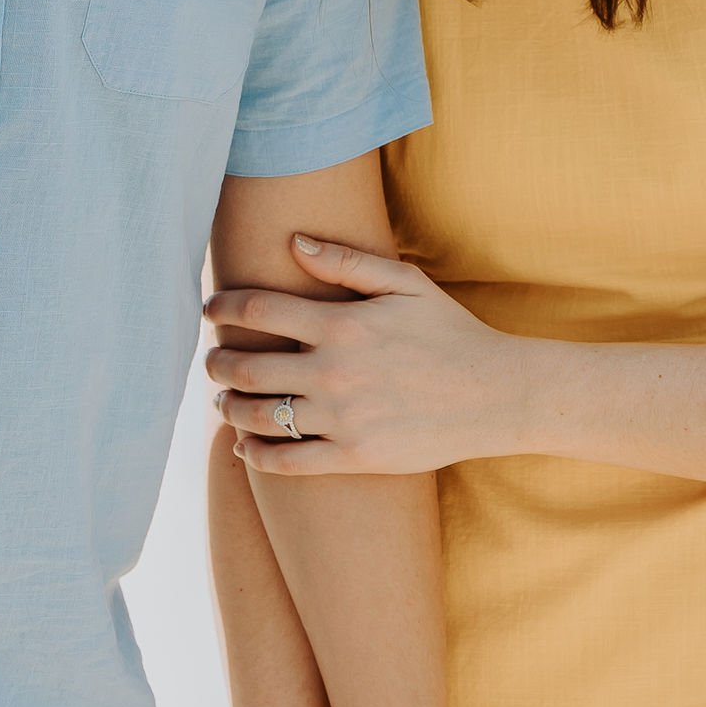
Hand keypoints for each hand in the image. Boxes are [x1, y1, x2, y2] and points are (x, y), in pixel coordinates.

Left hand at [205, 234, 522, 474]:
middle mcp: (334, 372)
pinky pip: (289, 463)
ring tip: (223, 400)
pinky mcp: (355, 457)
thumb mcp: (404, 282)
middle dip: (218, 362)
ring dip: (230, 407)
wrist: (495, 394)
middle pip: (249, 366)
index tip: (210, 309)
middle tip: (210, 360)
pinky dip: (256, 456)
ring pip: (262, 416)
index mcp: (342, 324)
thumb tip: (293, 243)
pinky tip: (243, 447)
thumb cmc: (449, 331)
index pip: (260, 309)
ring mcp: (343, 419)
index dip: (224, 307)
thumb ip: (346, 261)